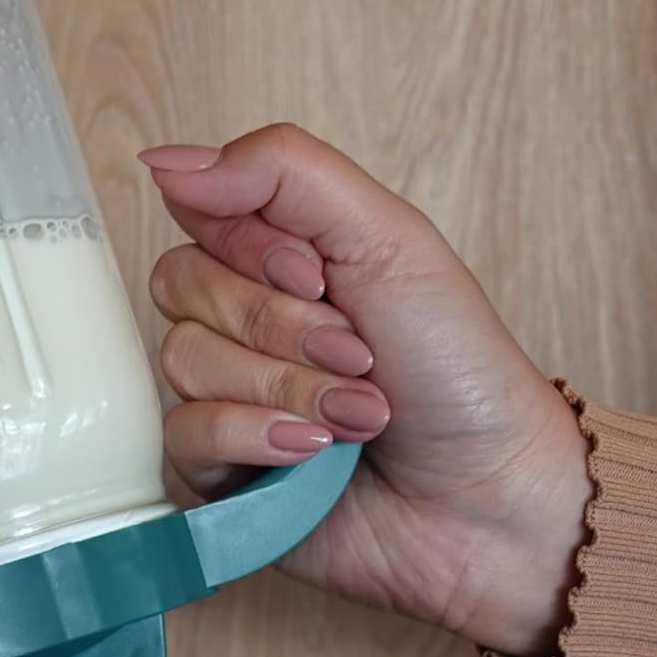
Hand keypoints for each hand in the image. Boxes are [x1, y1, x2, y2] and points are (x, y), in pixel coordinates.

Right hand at [142, 123, 591, 656]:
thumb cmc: (459, 371)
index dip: (254, 245)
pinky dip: (257, 437)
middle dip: (282, 324)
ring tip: (358, 417)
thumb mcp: (389, 238)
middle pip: (183, 283)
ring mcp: (225, 396)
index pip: (200, 212)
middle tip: (360, 354)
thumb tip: (165, 159)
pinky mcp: (216, 471)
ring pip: (184, 358)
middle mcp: (242, 323)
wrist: (492, 497)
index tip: (322, 274)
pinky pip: (184, 432)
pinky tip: (314, 456)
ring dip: (286, 387)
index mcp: (278, 258)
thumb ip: (282, 172)